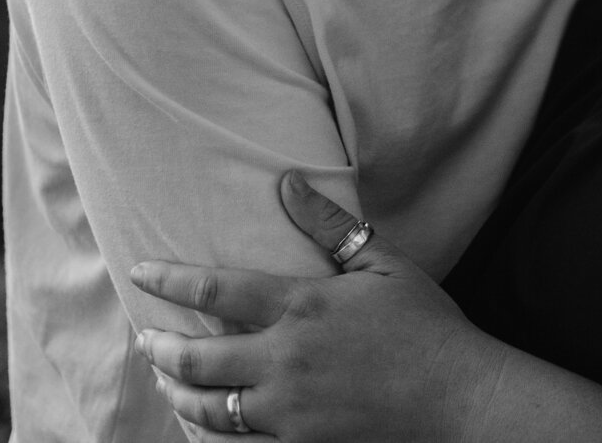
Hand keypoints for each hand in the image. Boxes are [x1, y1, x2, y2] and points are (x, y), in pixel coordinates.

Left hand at [131, 171, 500, 441]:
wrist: (461, 400)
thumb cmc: (427, 326)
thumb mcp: (384, 263)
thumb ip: (330, 226)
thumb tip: (287, 183)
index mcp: (303, 306)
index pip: (215, 290)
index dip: (169, 280)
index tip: (140, 271)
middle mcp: (286, 359)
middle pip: (197, 358)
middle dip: (160, 347)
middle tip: (145, 338)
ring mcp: (291, 410)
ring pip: (210, 408)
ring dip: (178, 393)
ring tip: (166, 383)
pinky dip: (212, 435)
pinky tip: (204, 427)